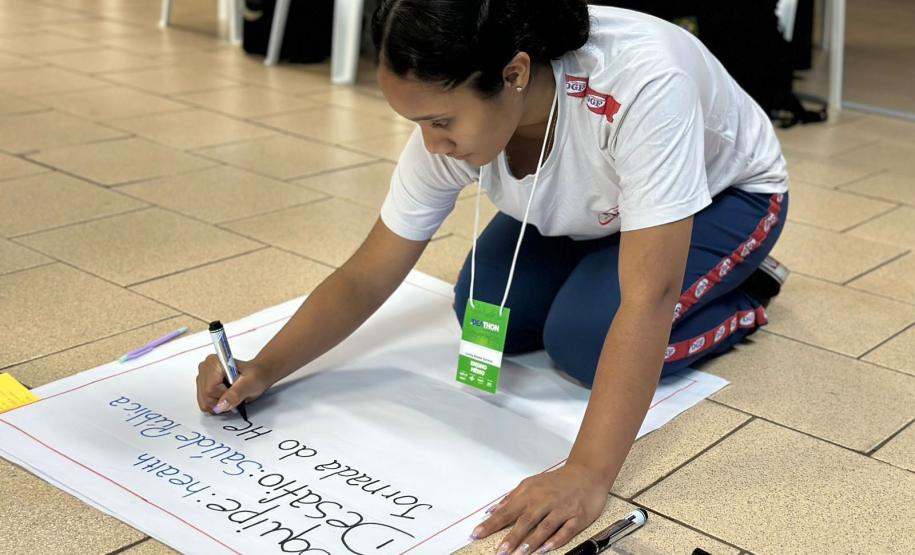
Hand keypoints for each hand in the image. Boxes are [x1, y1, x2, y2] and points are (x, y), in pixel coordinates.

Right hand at [195, 356, 272, 413]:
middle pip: (205, 397)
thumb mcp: (250, 384)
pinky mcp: (203, 385)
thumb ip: (235, 394)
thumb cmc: (256, 374)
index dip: (224, 396)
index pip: (210, 390)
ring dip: (219, 404)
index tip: (236, 393)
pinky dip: (217, 404)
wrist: (259, 373)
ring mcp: (203, 377)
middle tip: (235, 395)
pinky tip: (226, 397)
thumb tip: (221, 405)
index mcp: (214, 362)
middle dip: (221, 402)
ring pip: (204, 402)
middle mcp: (205, 367)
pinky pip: (205, 403)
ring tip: (232, 395)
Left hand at [470, 462, 608, 553]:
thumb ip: (511, 498)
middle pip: (525, 520)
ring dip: (532, 540)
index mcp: (531, 493)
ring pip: (545, 526)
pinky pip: (566, 530)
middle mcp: (545, 501)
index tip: (477, 533)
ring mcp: (562, 509)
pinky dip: (556, 539)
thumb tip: (492, 511)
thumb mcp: (531, 484)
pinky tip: (547, 548)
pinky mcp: (577, 517)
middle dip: (512, 537)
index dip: (492, 523)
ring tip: (520, 553)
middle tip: (500, 551)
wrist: (586, 474)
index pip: (507, 510)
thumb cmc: (556, 482)